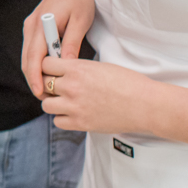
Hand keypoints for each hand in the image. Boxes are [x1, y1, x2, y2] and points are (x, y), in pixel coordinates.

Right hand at [21, 0, 97, 96]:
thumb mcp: (81, 21)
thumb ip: (71, 43)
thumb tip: (66, 66)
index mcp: (42, 24)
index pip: (33, 57)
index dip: (35, 77)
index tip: (40, 93)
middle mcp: (31, 24)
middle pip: (27, 58)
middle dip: (33, 78)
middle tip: (44, 96)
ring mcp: (31, 24)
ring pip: (28, 54)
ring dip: (34, 71)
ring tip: (47, 87)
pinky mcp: (35, 24)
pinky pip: (32, 47)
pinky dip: (36, 61)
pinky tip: (47, 70)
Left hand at [40, 56, 160, 133]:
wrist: (145, 104)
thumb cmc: (128, 83)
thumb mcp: (100, 66)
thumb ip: (78, 68)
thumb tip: (62, 70)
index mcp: (77, 69)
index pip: (44, 64)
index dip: (47, 67)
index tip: (50, 70)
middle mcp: (72, 87)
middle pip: (42, 84)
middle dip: (47, 84)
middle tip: (56, 87)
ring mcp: (74, 107)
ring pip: (46, 105)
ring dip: (53, 103)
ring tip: (65, 101)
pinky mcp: (80, 123)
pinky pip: (58, 122)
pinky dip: (63, 118)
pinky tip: (73, 114)